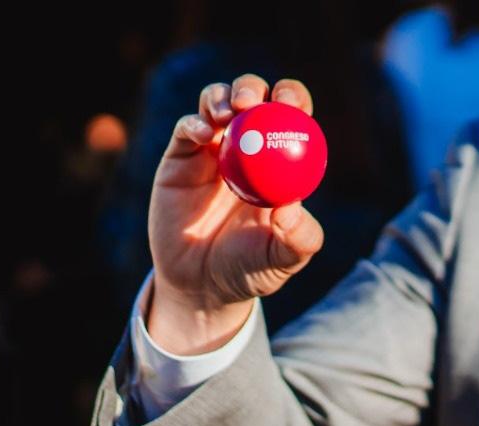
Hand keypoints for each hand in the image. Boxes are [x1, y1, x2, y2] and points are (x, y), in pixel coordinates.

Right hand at [147, 74, 322, 354]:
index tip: (291, 105)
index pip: (292, 117)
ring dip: (222, 97)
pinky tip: (203, 136)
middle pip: (253, 99)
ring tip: (228, 112)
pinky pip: (186, 129)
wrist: (201, 284)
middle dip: (254, 88)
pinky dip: (194, 124)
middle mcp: (247, 147)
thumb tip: (292, 205)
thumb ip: (298, 238)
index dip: (293, 100)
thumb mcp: (282, 260)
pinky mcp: (180, 157)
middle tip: (253, 102)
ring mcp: (212, 149)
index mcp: (279, 161)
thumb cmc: (249, 269)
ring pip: (216, 102)